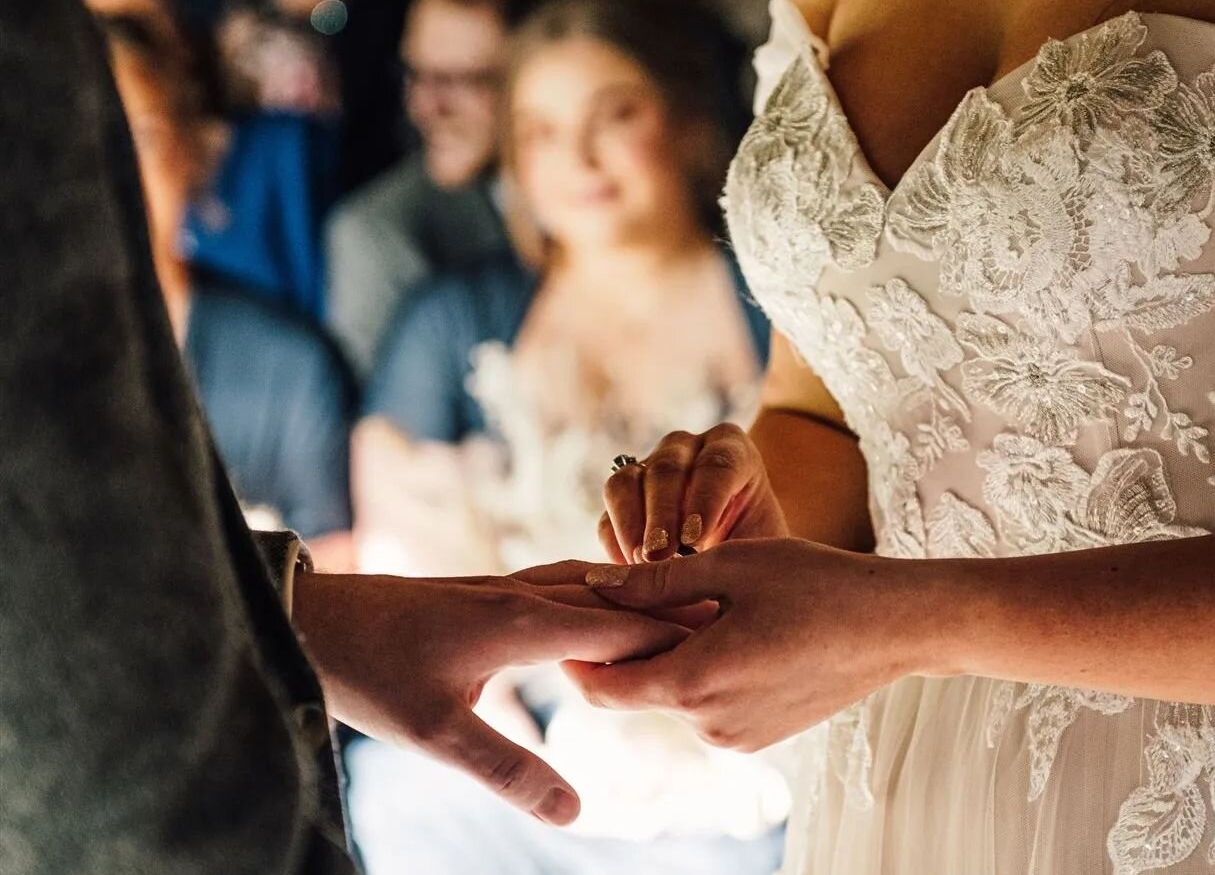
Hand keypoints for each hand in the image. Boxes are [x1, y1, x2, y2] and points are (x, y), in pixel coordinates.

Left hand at [290, 569, 686, 824]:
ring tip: (673, 607)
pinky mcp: (482, 590)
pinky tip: (595, 601)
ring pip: (583, 583)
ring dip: (630, 597)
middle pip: (608, 598)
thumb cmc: (369, 674)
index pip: (613, 625)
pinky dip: (595, 591)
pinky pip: (557, 583)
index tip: (721, 630)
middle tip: (720, 616)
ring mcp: (499, 585)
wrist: (312, 617)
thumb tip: (577, 812)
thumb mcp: (436, 734)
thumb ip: (509, 769)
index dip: (667, 630)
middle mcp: (518, 593)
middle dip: (662, 608)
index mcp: (518, 621)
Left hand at [565, 540, 950, 751]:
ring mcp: (738, 737)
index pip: (604, 687)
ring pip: (673, 694)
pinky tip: (720, 625)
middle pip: (637, 689)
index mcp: (695, 682)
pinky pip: (708, 703)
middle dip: (621, 645)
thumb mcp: (731, 566)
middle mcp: (710, 724)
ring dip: (665, 653)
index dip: (575, 654)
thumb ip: (656, 581)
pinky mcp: (760, 736)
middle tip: (614, 592)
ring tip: (676, 599)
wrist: (894, 626)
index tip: (566, 615)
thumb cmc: (815, 582)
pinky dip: (699, 668)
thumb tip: (594, 583)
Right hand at [599, 422, 788, 564]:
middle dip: (662, 514)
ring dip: (630, 524)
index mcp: (732, 449)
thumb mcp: (765, 544)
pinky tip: (628, 571)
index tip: (696, 539)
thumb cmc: (760, 549)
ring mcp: (648, 469)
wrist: (740, 555)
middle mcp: (686, 449)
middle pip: (667, 468)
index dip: (705, 498)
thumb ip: (748, 549)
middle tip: (660, 556)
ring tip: (640, 564)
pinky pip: (606, 515)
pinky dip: (614, 543)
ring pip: (626, 482)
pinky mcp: (623, 500)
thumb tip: (717, 569)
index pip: (717, 462)